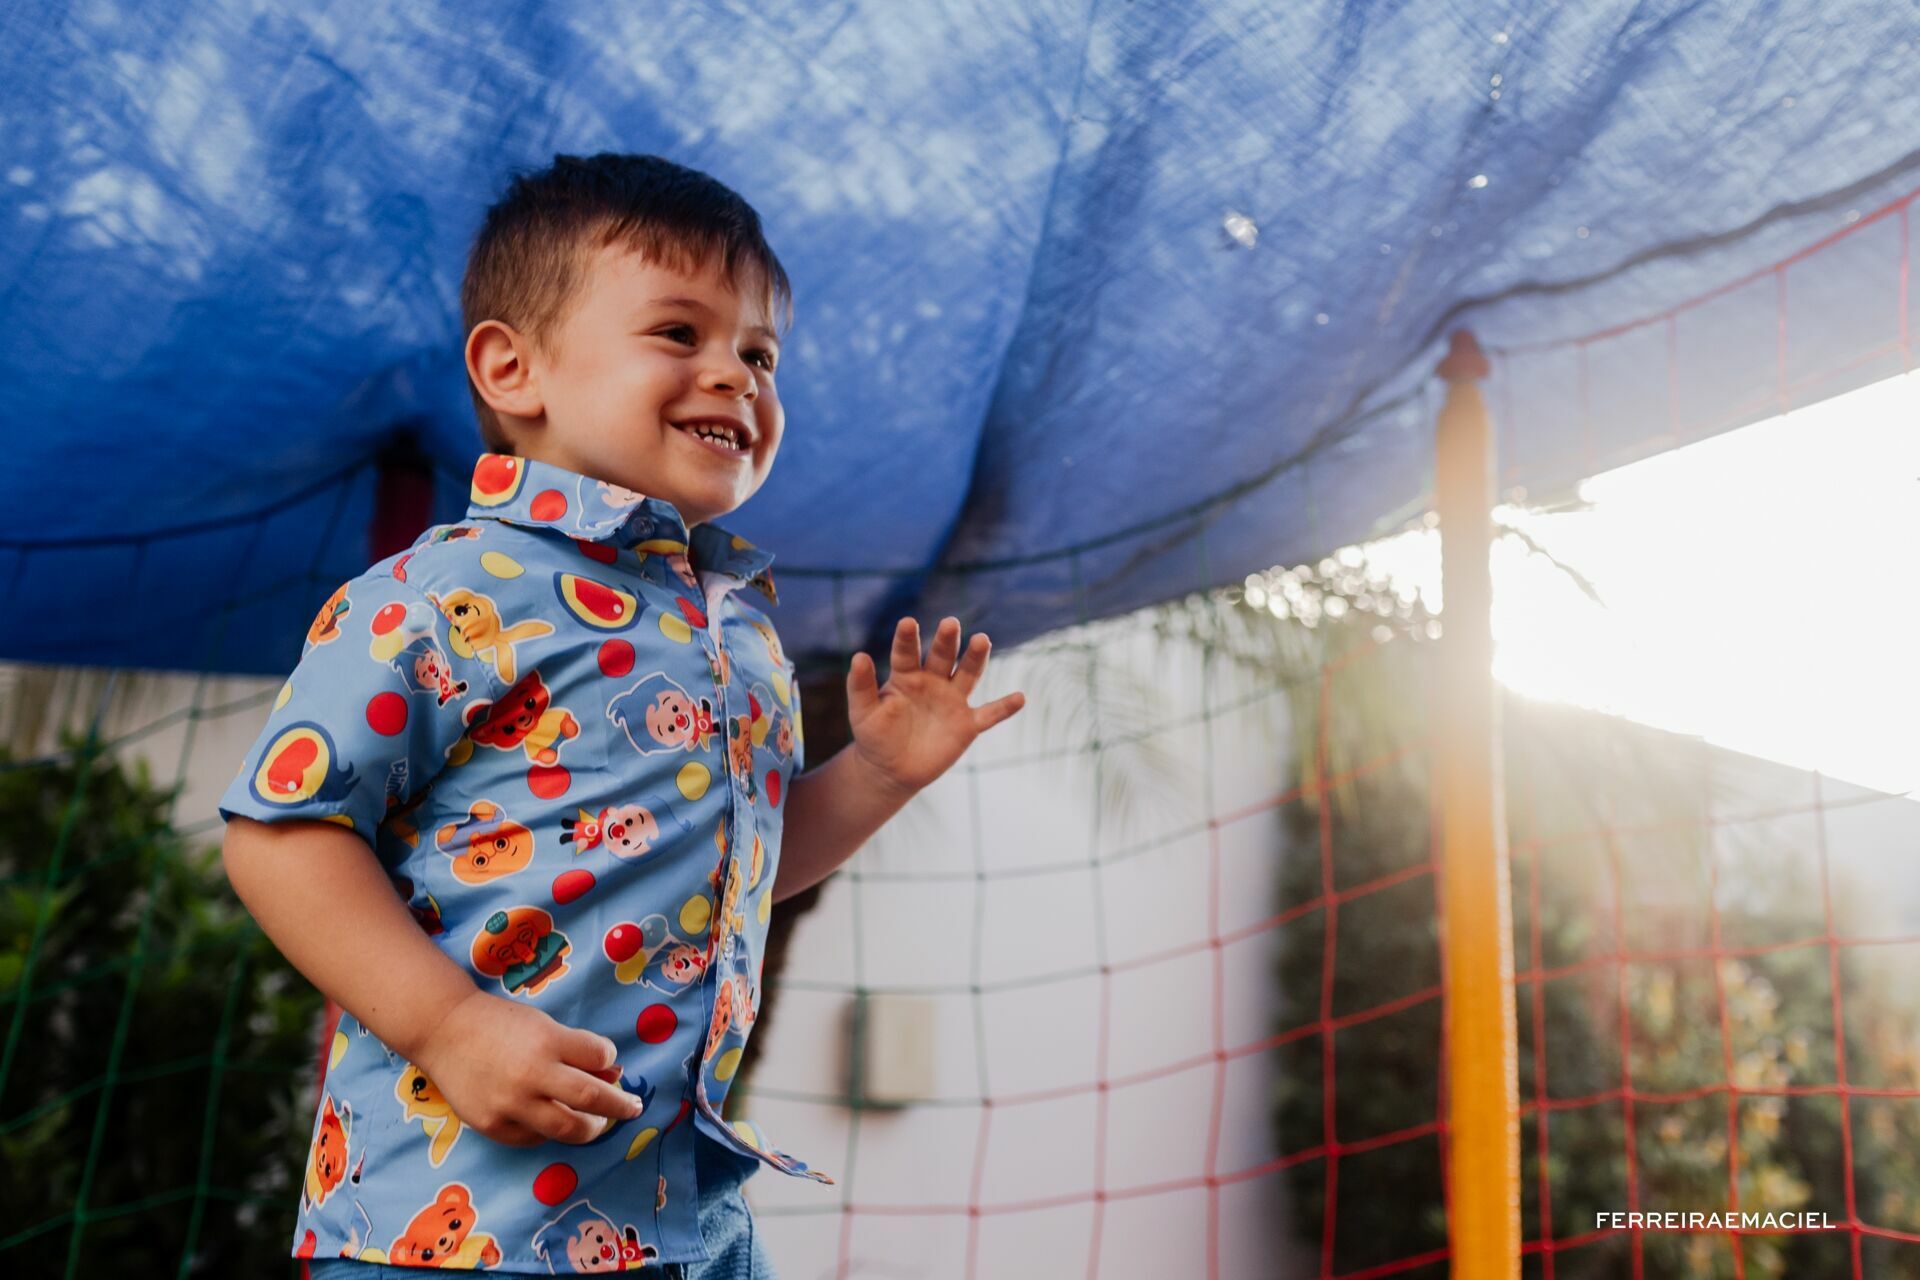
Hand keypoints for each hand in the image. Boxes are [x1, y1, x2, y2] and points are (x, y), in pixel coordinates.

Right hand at [409, 989, 641, 1146]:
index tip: (608, 1063)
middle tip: (632, 1108)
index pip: (600, 1055)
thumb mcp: (542, 1025)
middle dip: (620, 1106)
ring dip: (591, 1127)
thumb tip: (612, 1075)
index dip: (610, 1059)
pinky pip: (535, 1138)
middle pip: (592, 1099)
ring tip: (598, 1122)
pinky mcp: (493, 1126)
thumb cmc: (499, 1024)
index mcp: (547, 1041)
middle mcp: (532, 1075)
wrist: (444, 1031)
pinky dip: (550, 1132)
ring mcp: (511, 1104)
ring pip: (567, 1129)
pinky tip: (552, 1122)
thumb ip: (575, 1050)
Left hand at [846, 617, 1025, 796]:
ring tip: (982, 640)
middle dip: (947, 640)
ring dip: (976, 658)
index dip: (907, 638)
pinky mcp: (967, 725)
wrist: (890, 770)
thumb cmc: (874, 737)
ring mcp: (952, 701)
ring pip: (968, 675)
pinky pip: (989, 714)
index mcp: (906, 676)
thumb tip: (858, 656)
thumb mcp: (863, 712)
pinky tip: (1019, 698)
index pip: (907, 652)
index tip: (908, 622)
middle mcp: (932, 682)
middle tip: (950, 623)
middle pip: (942, 656)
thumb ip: (861, 685)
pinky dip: (1004, 708)